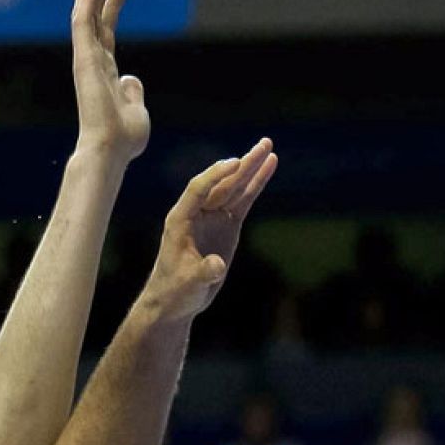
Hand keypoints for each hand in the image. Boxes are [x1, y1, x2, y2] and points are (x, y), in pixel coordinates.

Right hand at [71, 0, 148, 161]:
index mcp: (104, 73)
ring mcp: (86, 59)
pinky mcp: (83, 59)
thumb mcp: (136, 110)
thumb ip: (133, 92)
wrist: (111, 149)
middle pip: (93, 16)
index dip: (113, 7)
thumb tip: (131, 78)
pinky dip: (88, 0)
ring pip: (84, 14)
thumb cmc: (124, 139)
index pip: (106, 32)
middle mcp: (92, 62)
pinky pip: (83, 22)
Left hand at [143, 140, 276, 319]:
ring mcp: (213, 216)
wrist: (175, 300)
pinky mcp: (226, 225)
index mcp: (180, 218)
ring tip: (269, 148)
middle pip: (222, 182)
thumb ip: (203, 273)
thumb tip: (218, 266)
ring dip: (251, 168)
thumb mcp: (188, 284)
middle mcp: (197, 212)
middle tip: (264, 144)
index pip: (199, 189)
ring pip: (235, 187)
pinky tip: (268, 167)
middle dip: (242, 164)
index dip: (217, 175)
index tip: (236, 162)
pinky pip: (243, 201)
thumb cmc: (174, 291)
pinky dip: (256, 185)